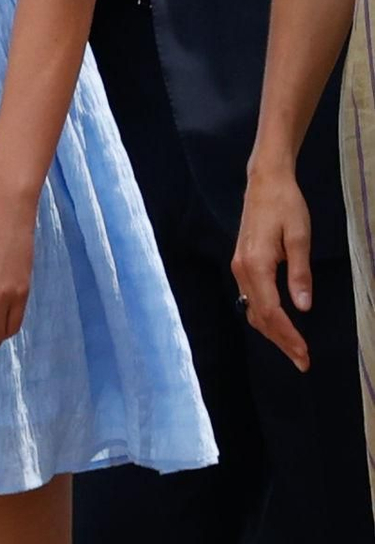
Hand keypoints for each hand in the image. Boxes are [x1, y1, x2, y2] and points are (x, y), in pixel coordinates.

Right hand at [233, 161, 311, 370]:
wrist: (265, 182)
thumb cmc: (286, 205)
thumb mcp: (300, 237)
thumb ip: (300, 274)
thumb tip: (303, 308)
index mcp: (256, 265)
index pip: (271, 311)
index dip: (288, 336)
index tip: (304, 354)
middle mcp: (242, 271)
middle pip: (259, 317)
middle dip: (281, 341)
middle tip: (303, 361)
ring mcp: (239, 268)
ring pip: (253, 310)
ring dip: (273, 332)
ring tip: (293, 348)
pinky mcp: (242, 264)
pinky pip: (251, 299)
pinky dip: (265, 317)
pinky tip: (280, 324)